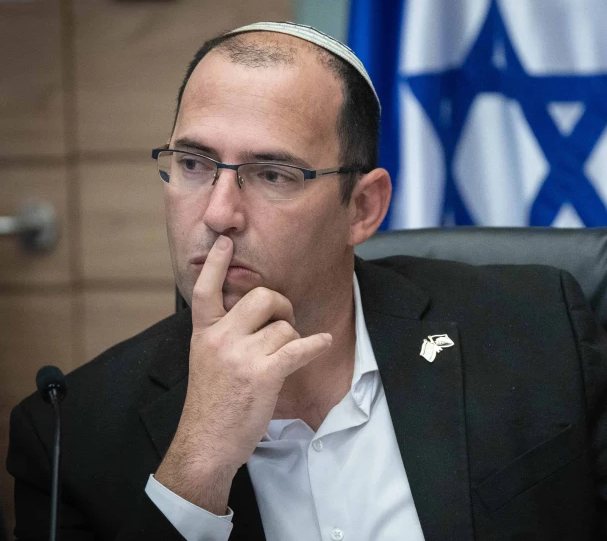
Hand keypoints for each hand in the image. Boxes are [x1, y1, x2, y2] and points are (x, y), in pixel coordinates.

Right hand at [154, 235, 331, 512]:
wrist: (206, 443)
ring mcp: (241, 355)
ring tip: (283, 358)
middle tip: (283, 321)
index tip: (225, 242)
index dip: (215, 264)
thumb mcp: (206, 362)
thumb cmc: (212, 405)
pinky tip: (324, 342)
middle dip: (280, 305)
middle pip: (261, 298)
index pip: (205, 290)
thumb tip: (255, 317)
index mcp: (203, 334)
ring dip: (291, 340)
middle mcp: (220, 338)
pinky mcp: (263, 373)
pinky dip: (316, 345)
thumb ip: (223, 335)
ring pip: (284, 327)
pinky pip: (299, 347)